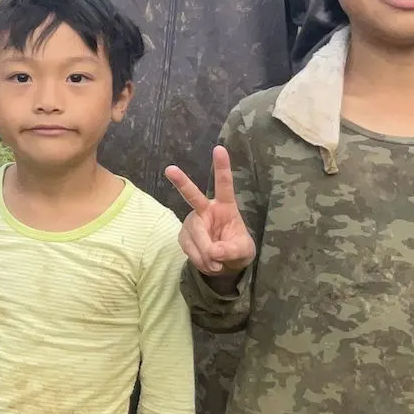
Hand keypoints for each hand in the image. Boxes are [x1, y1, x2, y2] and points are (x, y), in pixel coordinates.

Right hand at [166, 146, 255, 276]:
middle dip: (181, 182)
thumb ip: (231, 250)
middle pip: (192, 196)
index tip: (219, 149)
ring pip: (195, 236)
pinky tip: (208, 264)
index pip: (224, 185)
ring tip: (217, 265)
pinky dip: (200, 260)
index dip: (222, 167)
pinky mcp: (183, 235)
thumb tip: (213, 252)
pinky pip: (189, 249)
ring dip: (206, 255)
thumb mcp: (243, 251)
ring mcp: (192, 222)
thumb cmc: (237, 250)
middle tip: (170, 169)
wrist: (223, 264)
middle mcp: (205, 209)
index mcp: (225, 206)